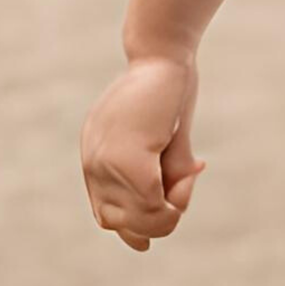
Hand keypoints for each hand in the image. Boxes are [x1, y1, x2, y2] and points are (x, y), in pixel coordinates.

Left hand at [80, 54, 207, 251]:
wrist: (165, 53)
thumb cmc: (169, 90)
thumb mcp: (166, 140)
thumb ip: (164, 176)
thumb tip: (173, 211)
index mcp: (96, 158)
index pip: (106, 214)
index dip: (135, 229)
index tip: (156, 232)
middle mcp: (94, 163)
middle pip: (119, 223)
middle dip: (158, 219)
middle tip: (187, 182)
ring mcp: (106, 161)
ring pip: (137, 218)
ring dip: (169, 211)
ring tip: (189, 176)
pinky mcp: (127, 157)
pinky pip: (150, 201)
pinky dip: (176, 197)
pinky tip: (190, 172)